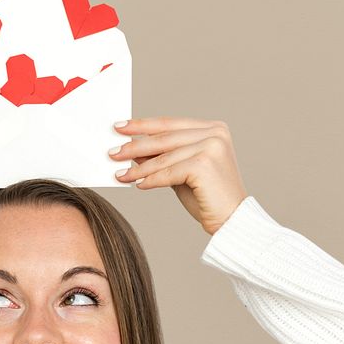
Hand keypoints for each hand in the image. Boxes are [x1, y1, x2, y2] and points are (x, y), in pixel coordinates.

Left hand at [109, 117, 247, 234]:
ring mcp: (212, 146)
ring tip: (120, 174)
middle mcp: (215, 133)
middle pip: (164, 138)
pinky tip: (138, 185)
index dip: (143, 125)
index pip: (170, 123)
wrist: (232, 220)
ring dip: (139, 167)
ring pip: (164, 156)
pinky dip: (151, 179)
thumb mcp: (180, 171)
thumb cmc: (207, 197)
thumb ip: (162, 157)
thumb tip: (132, 148)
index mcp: (212, 128)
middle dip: (135, 146)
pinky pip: (169, 172)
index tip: (120, 127)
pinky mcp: (205, 164)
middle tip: (112, 152)